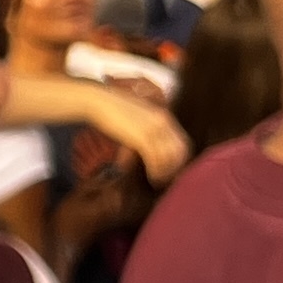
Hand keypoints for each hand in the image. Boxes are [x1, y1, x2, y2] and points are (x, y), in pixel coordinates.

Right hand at [72, 86, 189, 182]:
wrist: (99, 101)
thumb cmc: (113, 109)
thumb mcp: (137, 117)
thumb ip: (146, 129)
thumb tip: (146, 146)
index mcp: (163, 117)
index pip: (182, 142)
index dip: (180, 159)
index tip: (172, 170)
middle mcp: (163, 122)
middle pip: (180, 151)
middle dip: (175, 168)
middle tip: (166, 179)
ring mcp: (154, 129)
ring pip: (169, 157)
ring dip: (165, 172)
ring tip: (157, 181)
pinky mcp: (142, 137)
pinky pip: (155, 159)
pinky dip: (155, 171)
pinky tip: (151, 178)